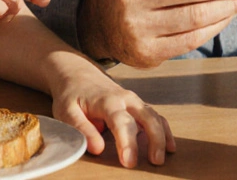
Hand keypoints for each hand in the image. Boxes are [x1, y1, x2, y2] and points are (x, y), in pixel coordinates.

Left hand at [46, 58, 174, 167]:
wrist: (78, 75)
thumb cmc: (72, 95)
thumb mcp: (67, 111)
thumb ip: (82, 129)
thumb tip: (97, 148)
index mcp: (107, 101)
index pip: (121, 122)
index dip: (127, 143)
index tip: (129, 162)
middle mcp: (126, 99)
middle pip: (147, 117)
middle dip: (154, 139)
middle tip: (155, 161)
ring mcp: (134, 101)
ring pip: (155, 116)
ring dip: (162, 137)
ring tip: (162, 157)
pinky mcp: (138, 106)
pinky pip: (156, 117)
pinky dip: (165, 131)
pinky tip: (169, 146)